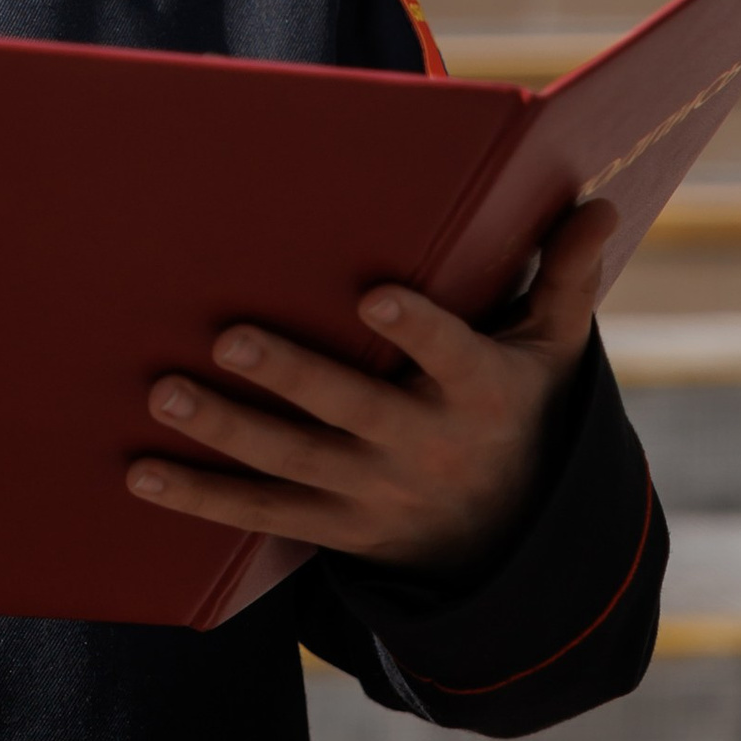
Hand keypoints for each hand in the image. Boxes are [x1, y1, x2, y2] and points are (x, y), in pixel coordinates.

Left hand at [124, 197, 617, 581]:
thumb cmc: (517, 409)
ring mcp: (373, 493)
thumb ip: (565, 277)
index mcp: (480, 393)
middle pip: (353, 411)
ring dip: (224, 432)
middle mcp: (424, 448)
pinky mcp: (332, 526)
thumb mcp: (551, 352)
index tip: (377, 296)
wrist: (508, 541)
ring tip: (163, 393)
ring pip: (292, 465)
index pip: (452, 357)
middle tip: (229, 336)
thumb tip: (600, 199)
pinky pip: (260, 515)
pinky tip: (139, 473)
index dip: (418, 331)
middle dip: (291, 377)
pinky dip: (198, 499)